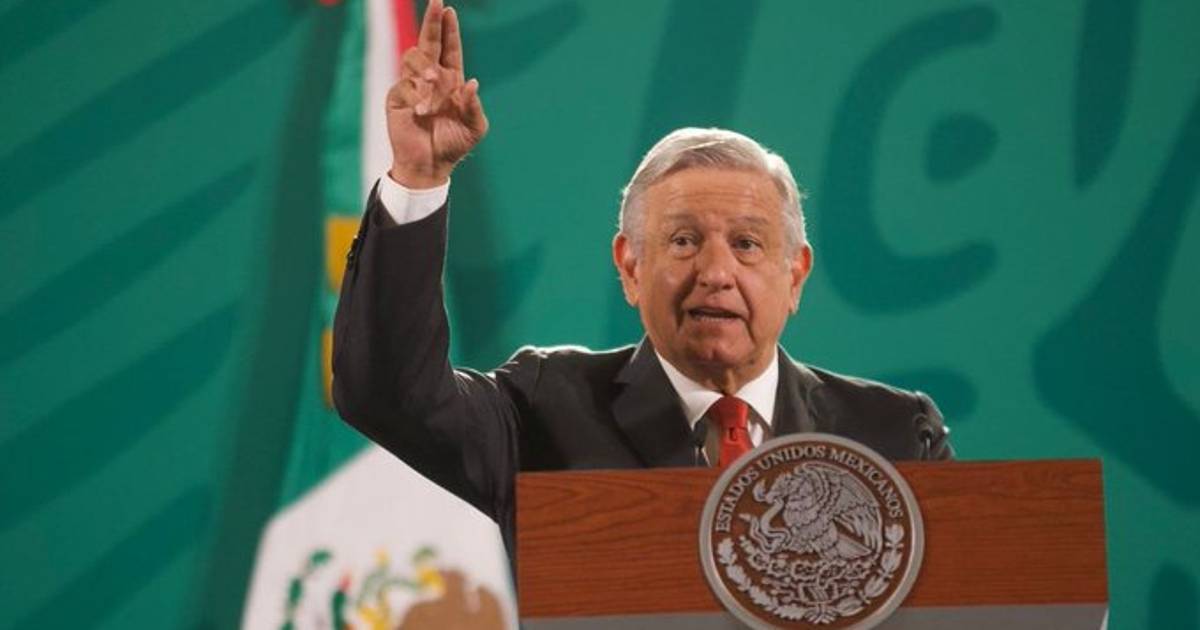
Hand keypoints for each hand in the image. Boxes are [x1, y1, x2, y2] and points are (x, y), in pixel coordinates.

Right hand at [386, 0, 487, 188]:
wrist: (430, 165)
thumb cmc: (453, 145)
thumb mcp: (474, 128)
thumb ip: (474, 106)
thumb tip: (471, 82)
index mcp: (451, 81)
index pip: (450, 49)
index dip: (449, 30)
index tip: (449, 10)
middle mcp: (431, 78)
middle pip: (429, 42)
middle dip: (432, 22)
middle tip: (436, 3)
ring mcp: (412, 86)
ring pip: (414, 58)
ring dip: (426, 66)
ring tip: (433, 81)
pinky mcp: (397, 97)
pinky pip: (404, 84)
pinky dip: (416, 93)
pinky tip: (421, 110)